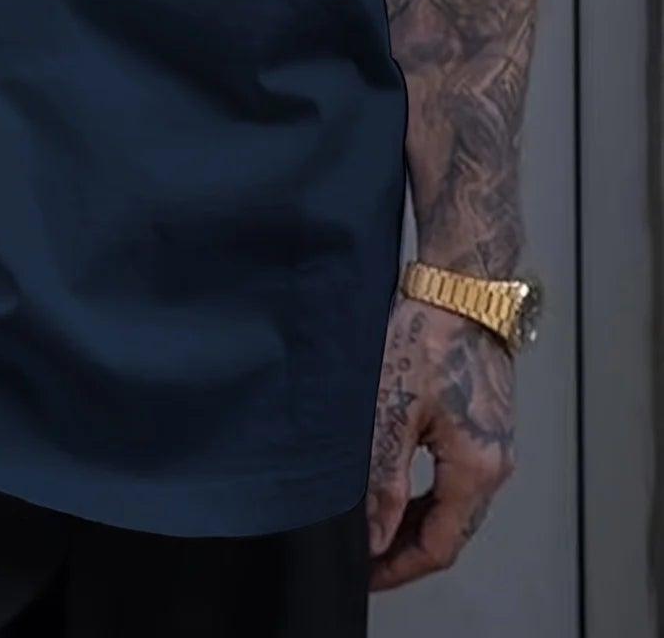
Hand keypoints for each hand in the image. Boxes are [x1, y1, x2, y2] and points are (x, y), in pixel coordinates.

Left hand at [367, 295, 514, 590]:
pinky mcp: (487, 424)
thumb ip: (384, 480)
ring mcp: (496, 445)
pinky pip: (460, 479)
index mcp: (476, 470)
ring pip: (456, 506)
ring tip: (375, 526)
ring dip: (418, 523)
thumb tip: (376, 535)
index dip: (400, 567)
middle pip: (452, 532)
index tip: (366, 574)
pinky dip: (431, 496)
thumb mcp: (393, 410)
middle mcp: (495, 465)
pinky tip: (401, 489)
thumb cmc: (427, 338)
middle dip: (407, 550)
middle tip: (364, 555)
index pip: (439, 545)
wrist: (461, 287)